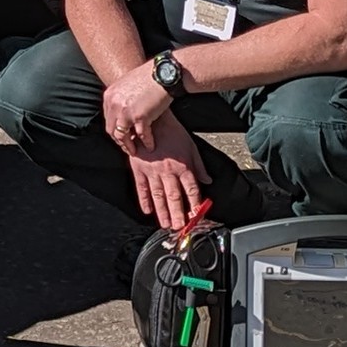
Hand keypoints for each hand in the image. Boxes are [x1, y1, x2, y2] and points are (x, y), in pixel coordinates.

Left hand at [100, 60, 172, 157]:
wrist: (163, 73)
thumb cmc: (149, 77)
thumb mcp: (127, 84)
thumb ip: (121, 97)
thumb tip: (121, 111)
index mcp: (109, 96)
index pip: (108, 118)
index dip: (114, 129)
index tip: (121, 135)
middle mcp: (114, 104)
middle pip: (111, 129)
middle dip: (119, 141)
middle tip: (127, 147)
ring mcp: (125, 111)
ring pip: (122, 136)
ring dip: (128, 146)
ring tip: (135, 151)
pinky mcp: (140, 117)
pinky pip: (141, 135)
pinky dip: (146, 142)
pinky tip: (150, 146)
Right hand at [125, 113, 211, 230]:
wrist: (151, 119)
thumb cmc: (172, 131)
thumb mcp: (191, 146)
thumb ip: (199, 165)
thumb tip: (208, 180)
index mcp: (182, 165)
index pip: (191, 190)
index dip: (195, 204)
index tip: (196, 216)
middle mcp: (167, 170)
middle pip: (174, 197)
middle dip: (178, 214)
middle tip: (180, 228)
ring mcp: (151, 171)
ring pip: (158, 196)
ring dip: (162, 212)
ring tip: (166, 224)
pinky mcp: (138, 168)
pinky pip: (142, 188)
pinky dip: (144, 200)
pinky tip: (147, 211)